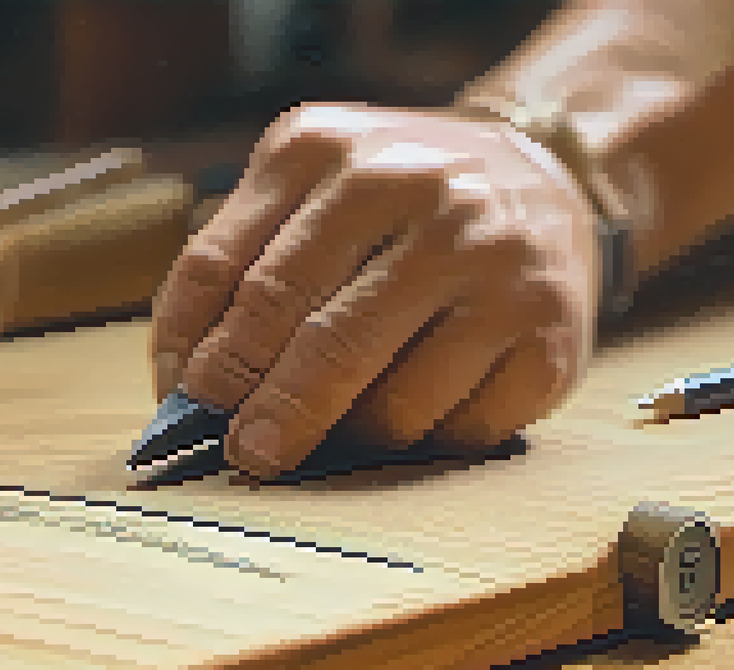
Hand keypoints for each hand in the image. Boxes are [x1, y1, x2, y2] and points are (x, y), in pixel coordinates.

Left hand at [151, 103, 601, 478]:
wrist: (544, 175)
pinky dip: (426, 443)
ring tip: (331, 438)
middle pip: (310, 334)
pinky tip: (416, 419)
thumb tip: (184, 388)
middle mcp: (417, 190)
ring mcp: (494, 260)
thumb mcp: (308, 187)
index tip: (185, 409)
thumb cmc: (395, 201)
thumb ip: (239, 263)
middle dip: (264, 412)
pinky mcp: (549, 330)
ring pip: (389, 400)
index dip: (194, 355)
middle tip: (243, 455)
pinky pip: (460, 427)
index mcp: (325, 149)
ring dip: (346, 438)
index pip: (227, 271)